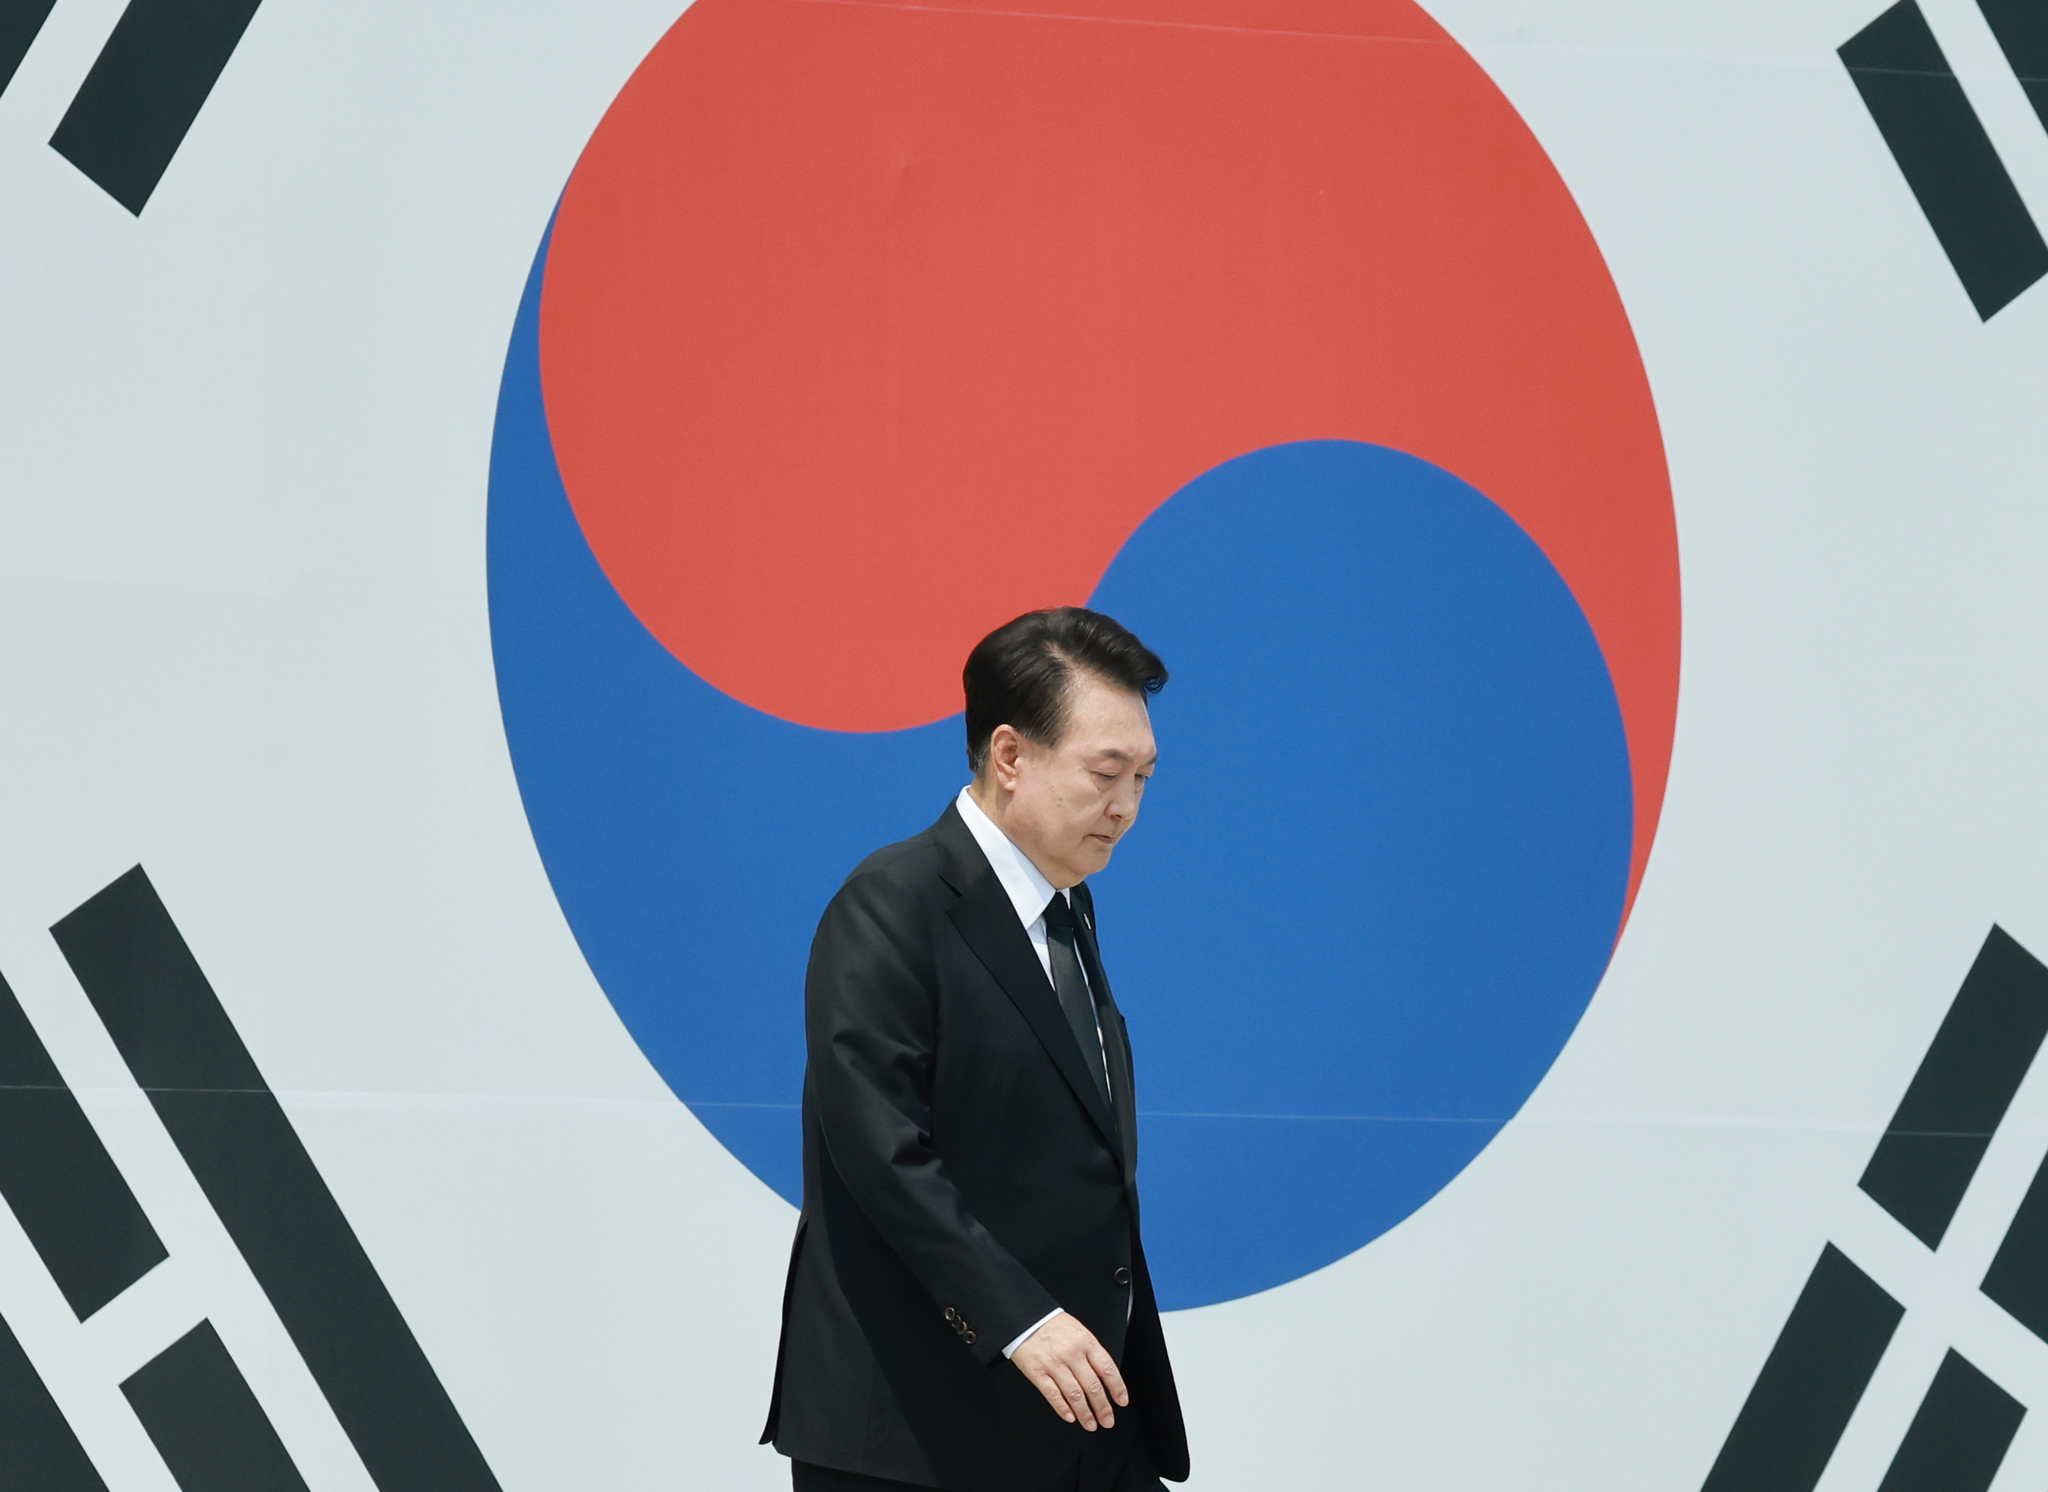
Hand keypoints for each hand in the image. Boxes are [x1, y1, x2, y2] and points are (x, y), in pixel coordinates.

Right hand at [1010, 1312, 1128, 1430]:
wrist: (1025, 1318)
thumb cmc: (1053, 1325)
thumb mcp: (1078, 1331)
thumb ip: (1091, 1352)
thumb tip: (1103, 1377)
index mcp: (1085, 1341)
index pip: (1106, 1368)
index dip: (1116, 1388)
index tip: (1121, 1402)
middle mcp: (1072, 1353)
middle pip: (1092, 1386)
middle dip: (1102, 1408)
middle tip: (1108, 1421)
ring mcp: (1054, 1364)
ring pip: (1074, 1394)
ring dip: (1085, 1413)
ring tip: (1091, 1425)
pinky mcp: (1037, 1372)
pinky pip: (1052, 1394)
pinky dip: (1062, 1408)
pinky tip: (1070, 1417)